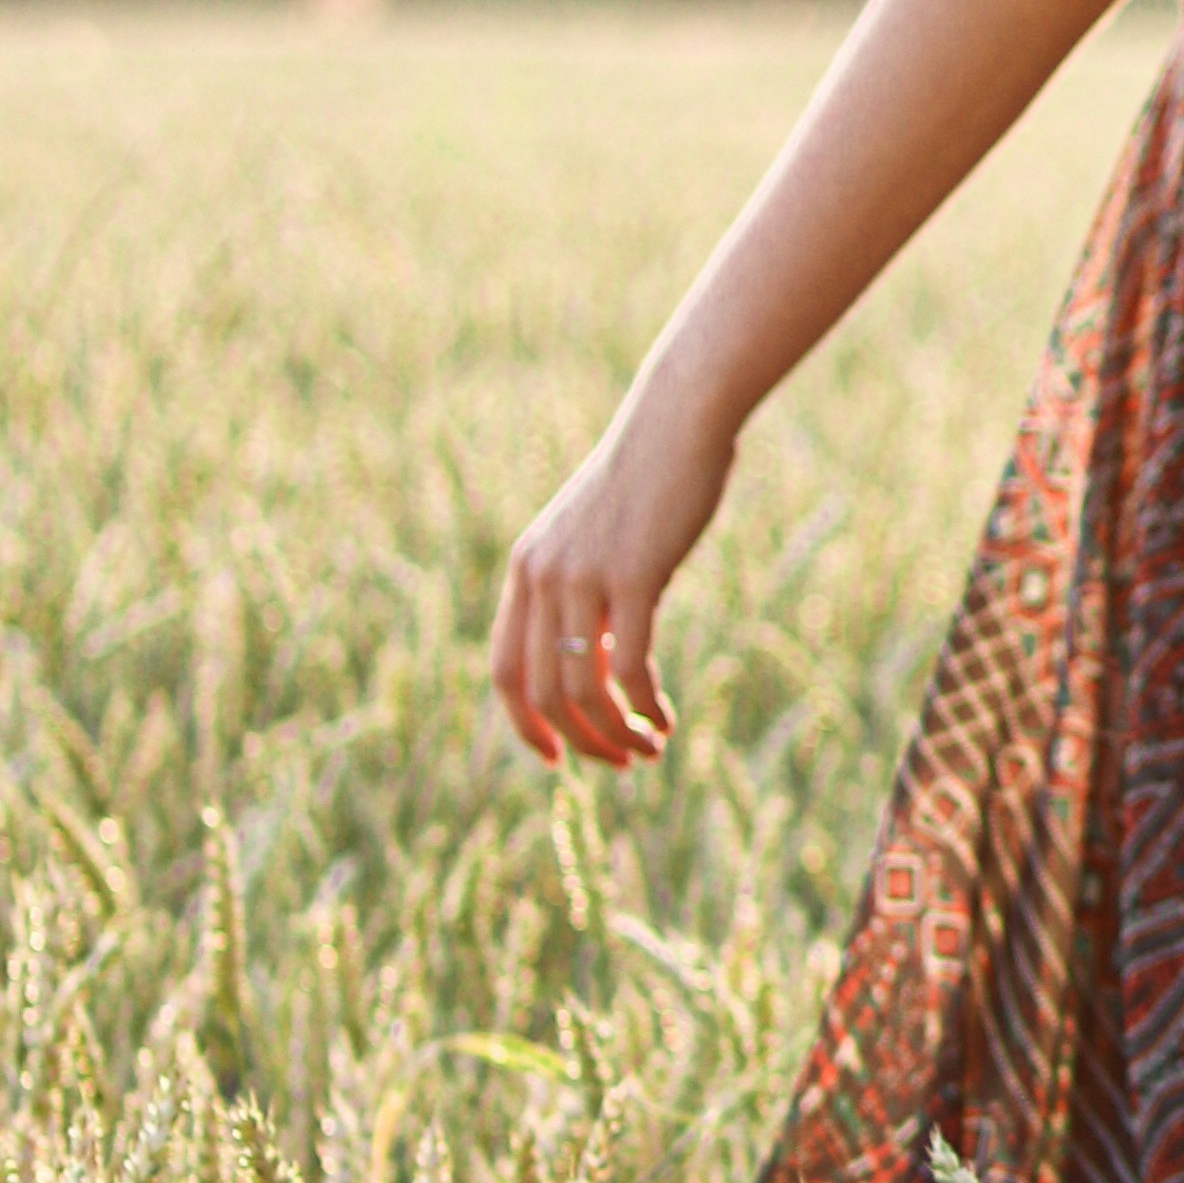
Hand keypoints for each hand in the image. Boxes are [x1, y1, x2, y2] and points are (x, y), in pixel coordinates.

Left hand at [488, 371, 736, 770]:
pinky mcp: (633, 576)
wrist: (678, 420)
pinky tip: (666, 719)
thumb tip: (598, 664)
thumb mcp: (597, 539)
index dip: (524, 725)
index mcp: (526, 570)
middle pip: (542, 692)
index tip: (558, 757)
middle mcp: (542, 576)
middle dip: (581, 742)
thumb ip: (583, 594)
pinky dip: (647, 706)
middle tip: (623, 762)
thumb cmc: (648, 479)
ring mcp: (584, 576)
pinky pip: (631, 666)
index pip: (504, 670)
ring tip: (650, 749)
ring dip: (616, 733)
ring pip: (584, 688)